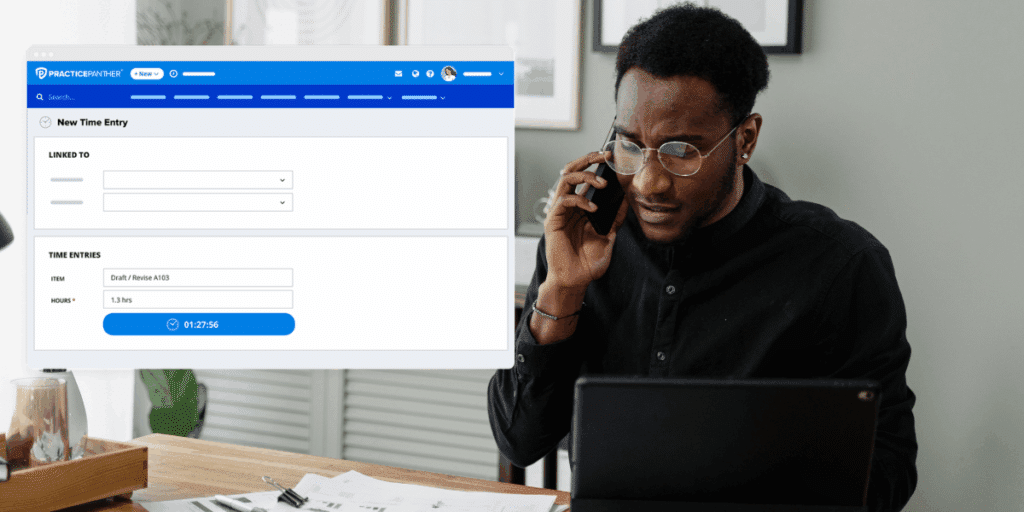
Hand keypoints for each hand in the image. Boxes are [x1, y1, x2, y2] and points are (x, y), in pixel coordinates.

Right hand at [528, 152, 628, 344]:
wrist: (575, 280)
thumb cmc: (588, 261)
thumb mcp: (609, 236)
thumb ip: (615, 219)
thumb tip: (626, 200)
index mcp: (580, 206)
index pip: (585, 177)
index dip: (595, 164)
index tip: (612, 158)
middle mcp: (569, 205)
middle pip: (572, 171)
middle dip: (588, 159)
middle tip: (604, 155)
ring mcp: (560, 212)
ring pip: (566, 179)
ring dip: (585, 176)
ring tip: (602, 183)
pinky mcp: (553, 220)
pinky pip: (564, 200)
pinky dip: (580, 200)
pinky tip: (593, 209)